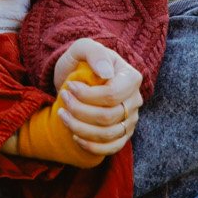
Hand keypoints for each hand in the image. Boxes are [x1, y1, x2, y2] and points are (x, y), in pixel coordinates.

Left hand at [52, 36, 142, 156]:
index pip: (112, 95)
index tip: (69, 87)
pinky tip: (75, 136)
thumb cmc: (81, 62)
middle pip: (108, 116)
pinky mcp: (122, 135)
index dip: (87, 95)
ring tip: (63, 115)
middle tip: (63, 99)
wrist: (78, 78)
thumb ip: (94, 53)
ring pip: (107, 134)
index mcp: (131, 78)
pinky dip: (91, 146)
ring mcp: (130, 120)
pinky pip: (111, 148)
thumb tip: (107, 73)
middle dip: (79, 110)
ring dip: (80, 128)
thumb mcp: (83, 48)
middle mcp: (135, 100)